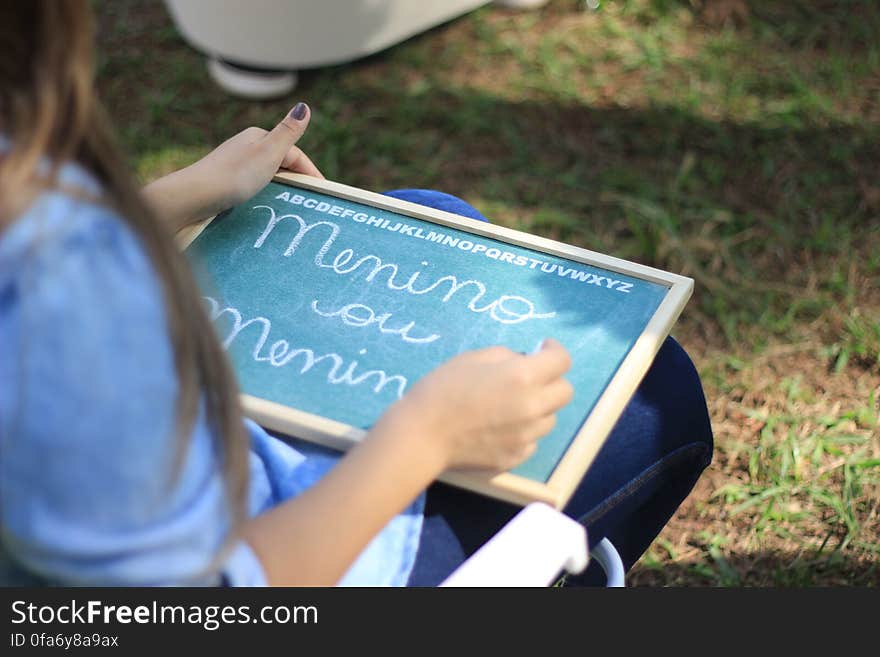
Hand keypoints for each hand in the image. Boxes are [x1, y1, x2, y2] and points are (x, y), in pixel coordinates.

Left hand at [144, 102, 322, 231]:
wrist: (194, 196)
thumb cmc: (234, 175)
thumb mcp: (268, 152)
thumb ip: (288, 132)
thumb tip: (304, 106)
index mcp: (258, 136)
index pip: (294, 152)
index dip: (310, 170)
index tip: (323, 190)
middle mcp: (245, 147)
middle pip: (280, 161)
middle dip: (296, 177)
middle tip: (310, 199)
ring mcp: (234, 164)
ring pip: (266, 173)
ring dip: (281, 186)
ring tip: (290, 203)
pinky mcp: (224, 182)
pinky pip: (253, 184)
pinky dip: (264, 192)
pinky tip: (263, 203)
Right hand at [394, 339, 573, 472]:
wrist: (422, 434)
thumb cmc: (442, 388)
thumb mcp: (474, 357)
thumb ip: (507, 357)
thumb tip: (525, 362)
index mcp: (523, 376)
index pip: (562, 360)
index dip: (554, 351)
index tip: (542, 349)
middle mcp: (533, 407)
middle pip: (565, 392)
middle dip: (551, 381)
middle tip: (528, 379)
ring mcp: (527, 436)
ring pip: (549, 418)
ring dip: (538, 408)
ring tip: (510, 406)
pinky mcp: (516, 457)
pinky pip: (532, 440)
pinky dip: (523, 432)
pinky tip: (498, 428)